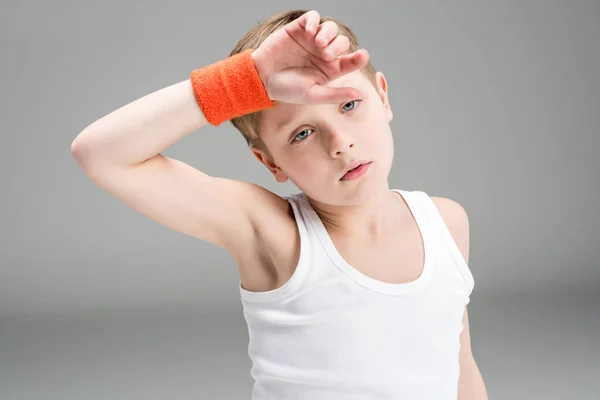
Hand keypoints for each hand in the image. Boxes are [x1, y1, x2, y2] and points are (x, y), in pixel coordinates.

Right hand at [251, 10, 369, 103]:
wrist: (262, 79)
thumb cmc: (288, 90)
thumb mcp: (312, 94)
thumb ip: (335, 94)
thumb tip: (359, 95)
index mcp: (330, 70)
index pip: (351, 61)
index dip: (359, 58)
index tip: (362, 56)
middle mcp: (324, 53)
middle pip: (342, 42)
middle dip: (338, 46)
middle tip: (325, 54)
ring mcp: (312, 40)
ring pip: (330, 28)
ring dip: (328, 33)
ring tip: (318, 43)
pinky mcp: (299, 29)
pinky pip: (312, 18)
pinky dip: (313, 20)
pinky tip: (309, 30)